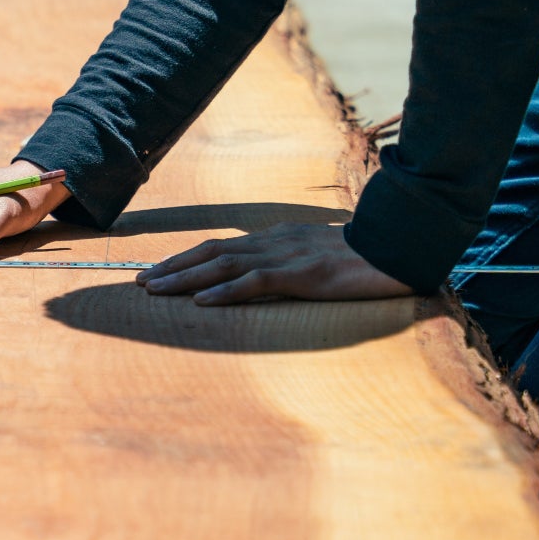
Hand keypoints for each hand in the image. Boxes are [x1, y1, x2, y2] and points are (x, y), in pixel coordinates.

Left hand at [136, 224, 413, 304]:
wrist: (399, 248)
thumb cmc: (362, 258)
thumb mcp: (318, 258)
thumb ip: (291, 264)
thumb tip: (268, 279)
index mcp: (276, 238)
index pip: (221, 246)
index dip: (185, 258)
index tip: (156, 271)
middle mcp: (274, 242)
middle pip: (212, 251)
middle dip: (172, 267)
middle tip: (139, 282)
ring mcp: (287, 255)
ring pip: (224, 264)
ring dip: (185, 279)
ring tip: (155, 291)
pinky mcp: (303, 274)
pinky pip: (256, 282)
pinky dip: (225, 290)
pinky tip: (202, 301)